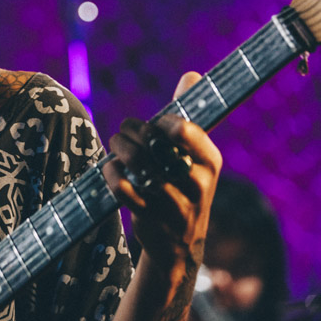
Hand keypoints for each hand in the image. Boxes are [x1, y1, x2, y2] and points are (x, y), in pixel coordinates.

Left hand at [102, 72, 221, 270]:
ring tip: (116, 144)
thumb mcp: (196, 155)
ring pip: (138, 165)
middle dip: (133, 131)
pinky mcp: (150, 218)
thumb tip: (192, 75)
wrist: (179, 245)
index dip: (163, 122)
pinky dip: (111, 174)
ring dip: (120, 148)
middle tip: (125, 130)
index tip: (156, 124)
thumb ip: (189, 115)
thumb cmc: (184, 186)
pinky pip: (123, 189)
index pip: (186, 130)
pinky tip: (110, 168)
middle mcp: (196, 183)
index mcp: (210, 161)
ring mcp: (173, 203)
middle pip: (155, 144)